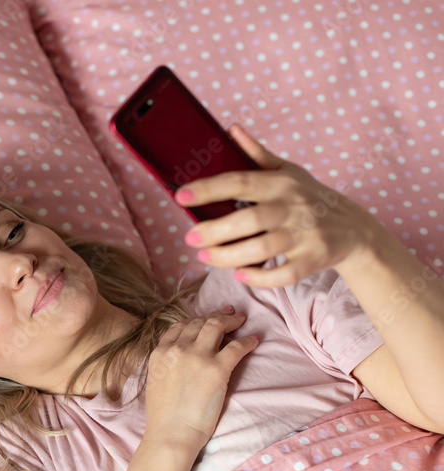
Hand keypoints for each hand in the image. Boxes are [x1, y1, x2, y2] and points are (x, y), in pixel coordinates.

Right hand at [144, 307, 257, 452]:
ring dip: (231, 321)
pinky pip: (237, 347)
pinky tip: (254, 340)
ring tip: (241, 320)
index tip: (205, 319)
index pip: (179, 326)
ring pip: (216, 326)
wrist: (171, 433)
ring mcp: (197, 356)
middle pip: (199, 322)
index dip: (195, 320)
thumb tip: (181, 360)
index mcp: (160, 353)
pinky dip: (247, 341)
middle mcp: (177, 349)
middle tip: (228, 314)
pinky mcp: (217, 368)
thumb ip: (166, 364)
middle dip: (215, 316)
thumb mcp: (156, 381)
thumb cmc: (164, 416)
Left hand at [177, 124, 380, 287]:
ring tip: (205, 257)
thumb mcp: (287, 171)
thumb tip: (230, 129)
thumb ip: (256, 154)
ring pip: (263, 249)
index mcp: (280, 183)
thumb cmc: (309, 196)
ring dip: (229, 256)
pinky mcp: (313, 258)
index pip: (240, 181)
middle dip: (215, 231)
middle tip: (189, 238)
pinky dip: (260, 277)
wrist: (353, 227)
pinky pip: (285, 273)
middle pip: (249, 220)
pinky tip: (240, 274)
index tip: (181, 196)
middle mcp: (292, 206)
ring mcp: (305, 234)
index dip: (209, 188)